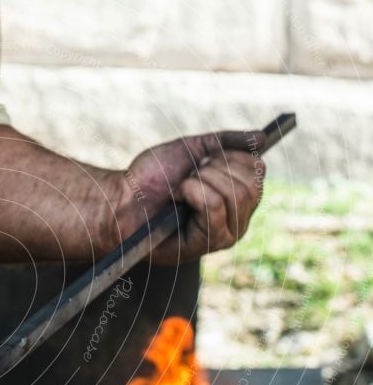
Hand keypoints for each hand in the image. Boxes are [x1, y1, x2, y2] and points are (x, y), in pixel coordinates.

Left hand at [122, 130, 266, 263]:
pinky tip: (177, 199)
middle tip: (188, 177)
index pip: (258, 169)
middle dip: (214, 170)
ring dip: (199, 182)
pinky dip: (192, 193)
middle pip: (251, 183)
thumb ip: (228, 143)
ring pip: (234, 195)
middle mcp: (237, 218)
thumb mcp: (194, 149)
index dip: (228, 156)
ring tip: (180, 190)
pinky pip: (214, 208)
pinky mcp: (205, 245)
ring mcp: (224, 235)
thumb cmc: (153, 177)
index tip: (202, 161)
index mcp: (237, 197)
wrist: (122, 198)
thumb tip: (263, 139)